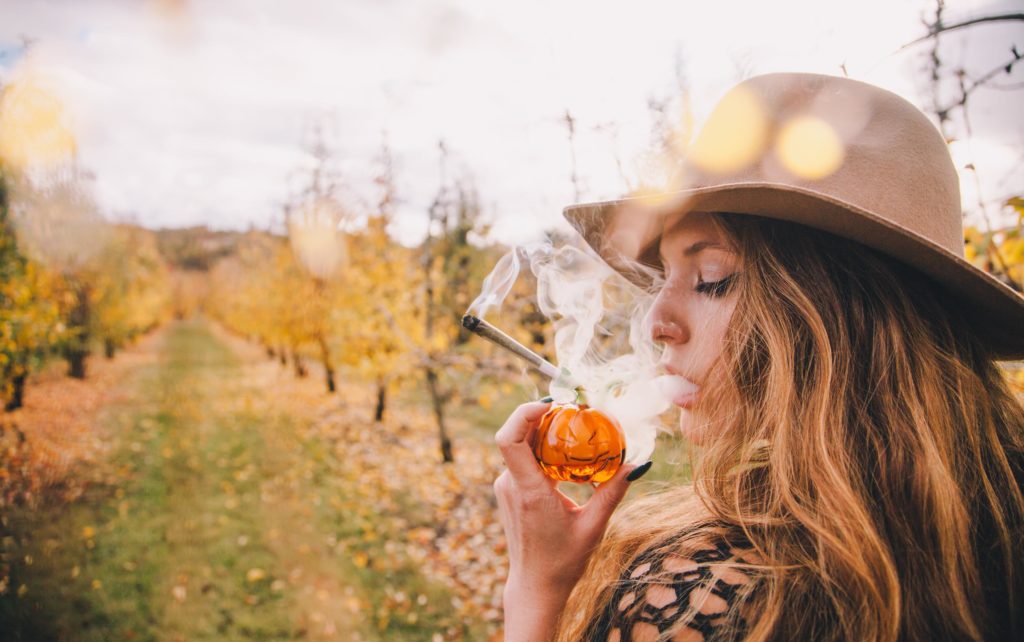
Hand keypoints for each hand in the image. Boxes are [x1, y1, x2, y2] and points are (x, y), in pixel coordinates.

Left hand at [493, 401, 636, 640]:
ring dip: (541, 432)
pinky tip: (564, 451)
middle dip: (541, 416)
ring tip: (572, 425)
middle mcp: (511, 485)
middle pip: (518, 435)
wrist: (535, 587)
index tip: (550, 403)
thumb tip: (637, 465)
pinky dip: (540, 449)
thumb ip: (612, 493)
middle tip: (573, 408)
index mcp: (529, 491)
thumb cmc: (563, 561)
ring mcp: (506, 488)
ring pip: (520, 446)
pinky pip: (521, 460)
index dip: (524, 413)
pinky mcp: (509, 491)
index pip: (510, 439)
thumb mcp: (593, 527)